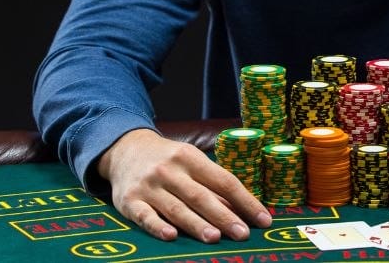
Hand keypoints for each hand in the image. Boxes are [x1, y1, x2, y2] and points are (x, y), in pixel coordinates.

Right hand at [97, 128, 271, 242]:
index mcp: (191, 157)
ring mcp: (149, 186)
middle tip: (243, 234)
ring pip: (176, 208)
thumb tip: (242, 212)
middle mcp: (170, 170)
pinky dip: (157, 226)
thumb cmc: (169, 160)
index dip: (245, 201)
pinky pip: (145, 215)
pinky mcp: (129, 201)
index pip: (224, 181)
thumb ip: (212, 185)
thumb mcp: (192, 162)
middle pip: (201, 196)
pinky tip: (171, 236)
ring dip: (196, 224)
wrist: (125, 150)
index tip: (263, 220)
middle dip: (224, 216)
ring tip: (215, 237)